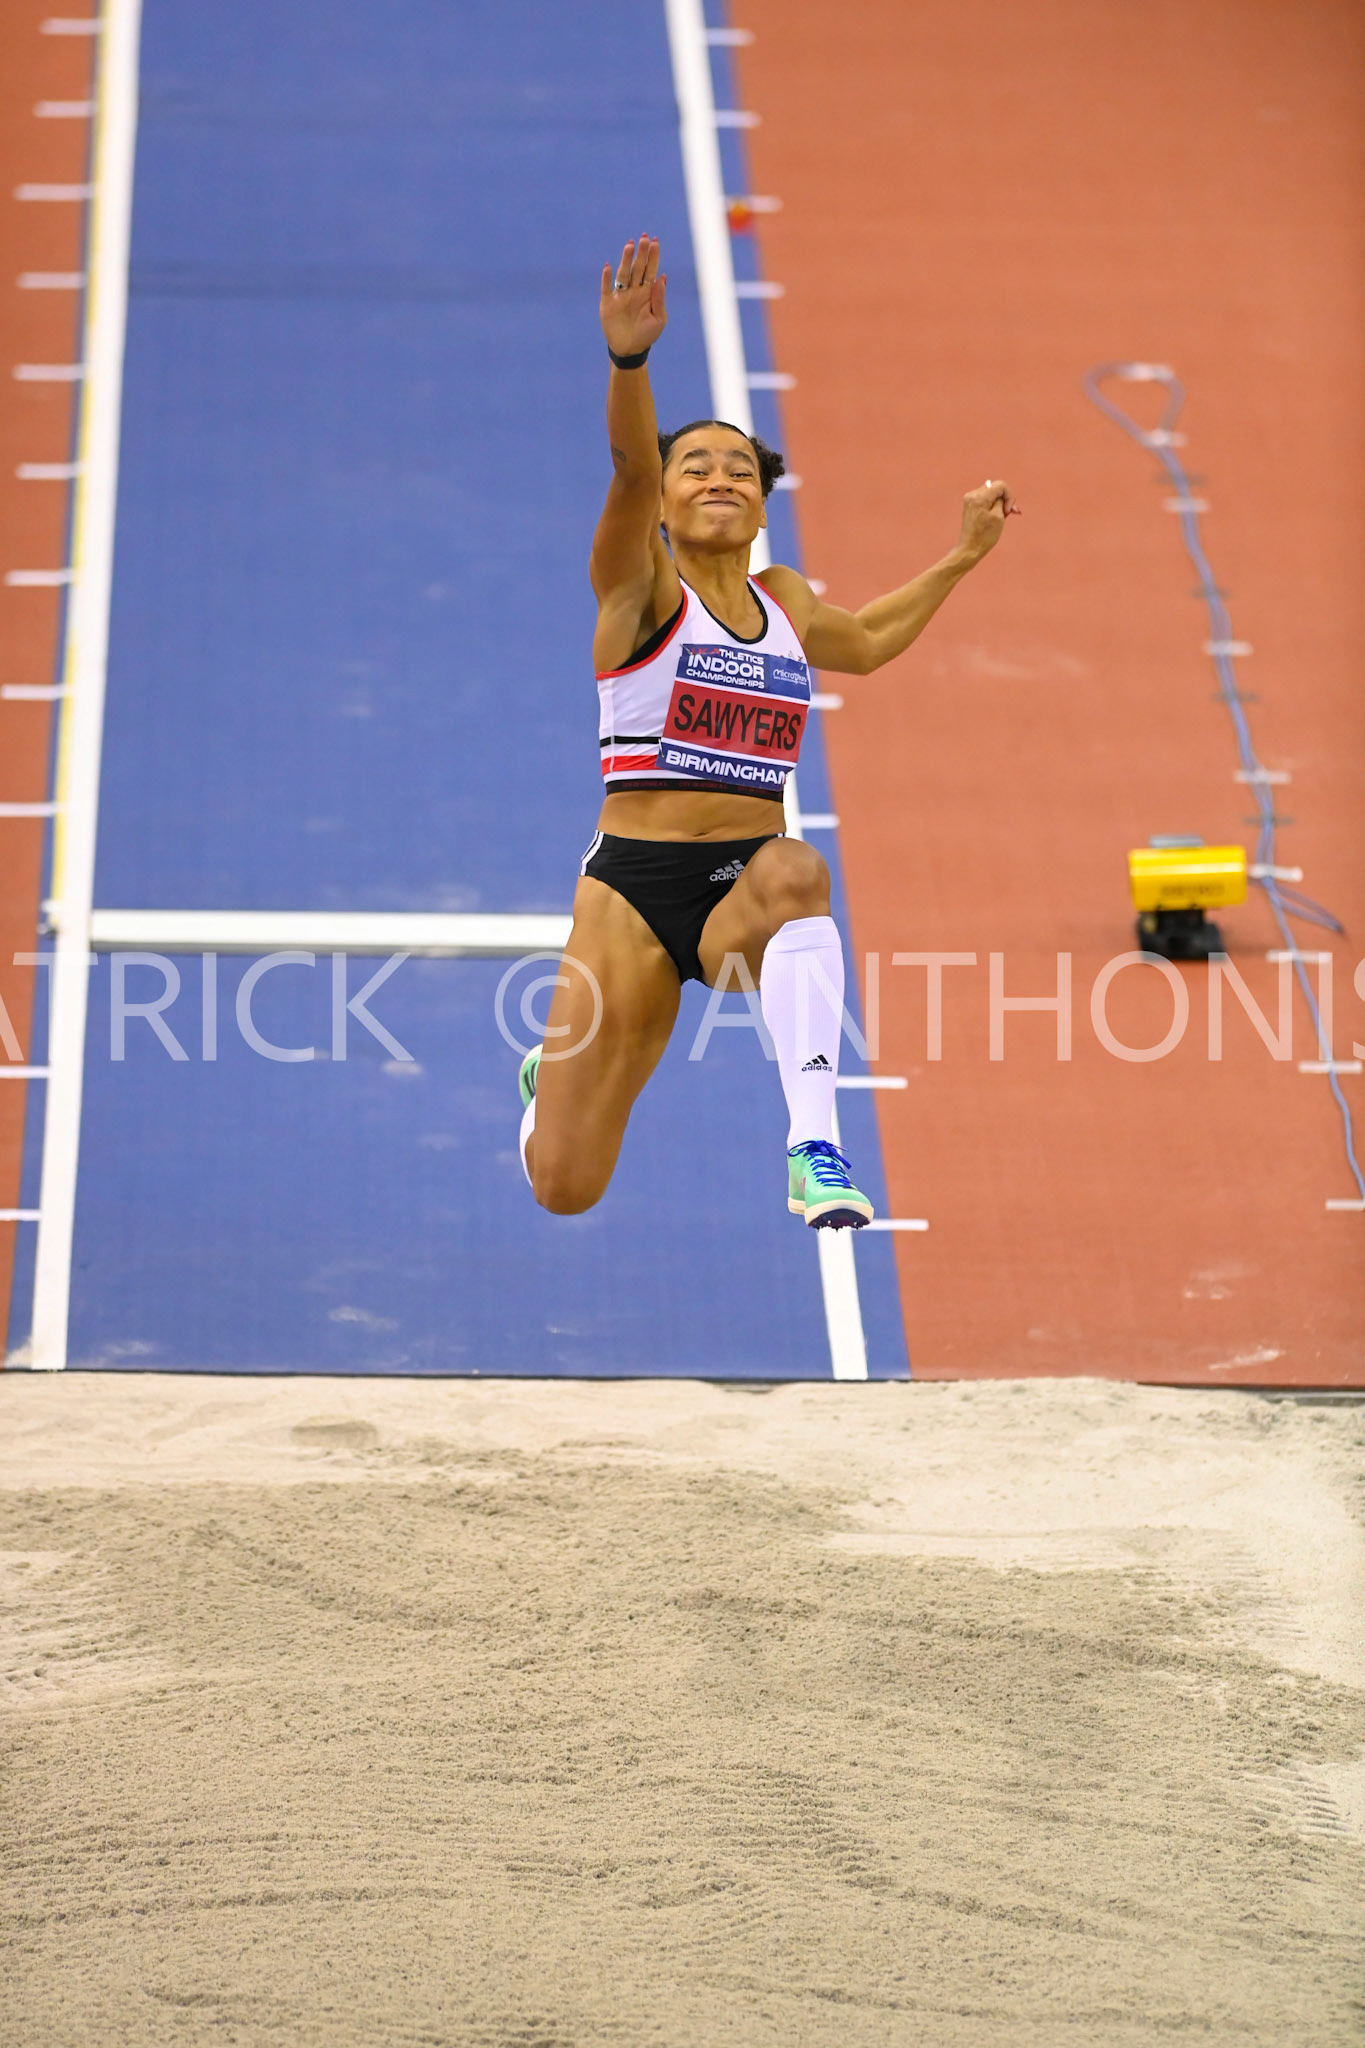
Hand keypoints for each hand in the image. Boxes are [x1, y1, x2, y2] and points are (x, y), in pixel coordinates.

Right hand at [600, 234, 666, 356]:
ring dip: (626, 260)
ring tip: (630, 245)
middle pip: (637, 268)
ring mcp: (620, 296)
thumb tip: (662, 276)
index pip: (651, 270)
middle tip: (644, 237)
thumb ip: (659, 298)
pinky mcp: (607, 303)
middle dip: (641, 253)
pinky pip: (606, 288)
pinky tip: (608, 267)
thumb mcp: (658, 319)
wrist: (630, 350)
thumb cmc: (647, 334)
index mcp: (647, 293)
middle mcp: (634, 290)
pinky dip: (606, 278)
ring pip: (623, 273)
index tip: (655, 242)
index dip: (653, 256)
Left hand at [958, 477, 1020, 561]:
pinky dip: (992, 505)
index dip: (1009, 496)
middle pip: (995, 488)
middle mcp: (972, 495)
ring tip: (1003, 516)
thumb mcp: (999, 517)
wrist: (969, 549)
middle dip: (1004, 499)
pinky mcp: (969, 505)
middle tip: (1009, 513)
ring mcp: (969, 500)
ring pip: (991, 494)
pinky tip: (997, 515)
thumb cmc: (985, 536)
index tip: (1007, 511)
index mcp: (979, 497)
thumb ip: (1001, 501)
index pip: (1001, 485)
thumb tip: (1000, 496)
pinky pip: (985, 500)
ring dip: (999, 503)